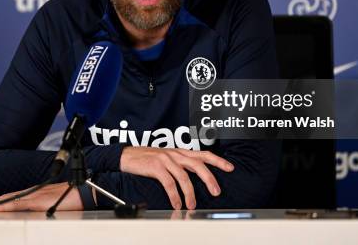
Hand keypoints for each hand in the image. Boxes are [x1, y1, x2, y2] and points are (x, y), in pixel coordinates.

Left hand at [0, 182, 82, 211]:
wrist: (86, 191)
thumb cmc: (74, 198)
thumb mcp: (56, 204)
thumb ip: (45, 207)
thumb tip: (38, 212)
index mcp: (36, 194)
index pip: (13, 198)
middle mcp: (33, 193)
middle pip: (7, 198)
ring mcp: (35, 196)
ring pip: (8, 200)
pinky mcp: (38, 201)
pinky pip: (16, 204)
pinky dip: (3, 207)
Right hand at [119, 147, 233, 209]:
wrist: (126, 156)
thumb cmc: (147, 159)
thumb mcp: (167, 159)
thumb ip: (181, 165)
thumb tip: (196, 176)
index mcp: (180, 152)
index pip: (203, 154)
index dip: (218, 160)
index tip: (230, 168)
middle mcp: (175, 154)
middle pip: (198, 164)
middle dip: (209, 178)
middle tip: (216, 192)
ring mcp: (165, 159)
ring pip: (184, 176)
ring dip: (190, 193)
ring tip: (192, 205)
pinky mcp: (156, 167)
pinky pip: (169, 183)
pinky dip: (174, 195)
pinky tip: (176, 203)